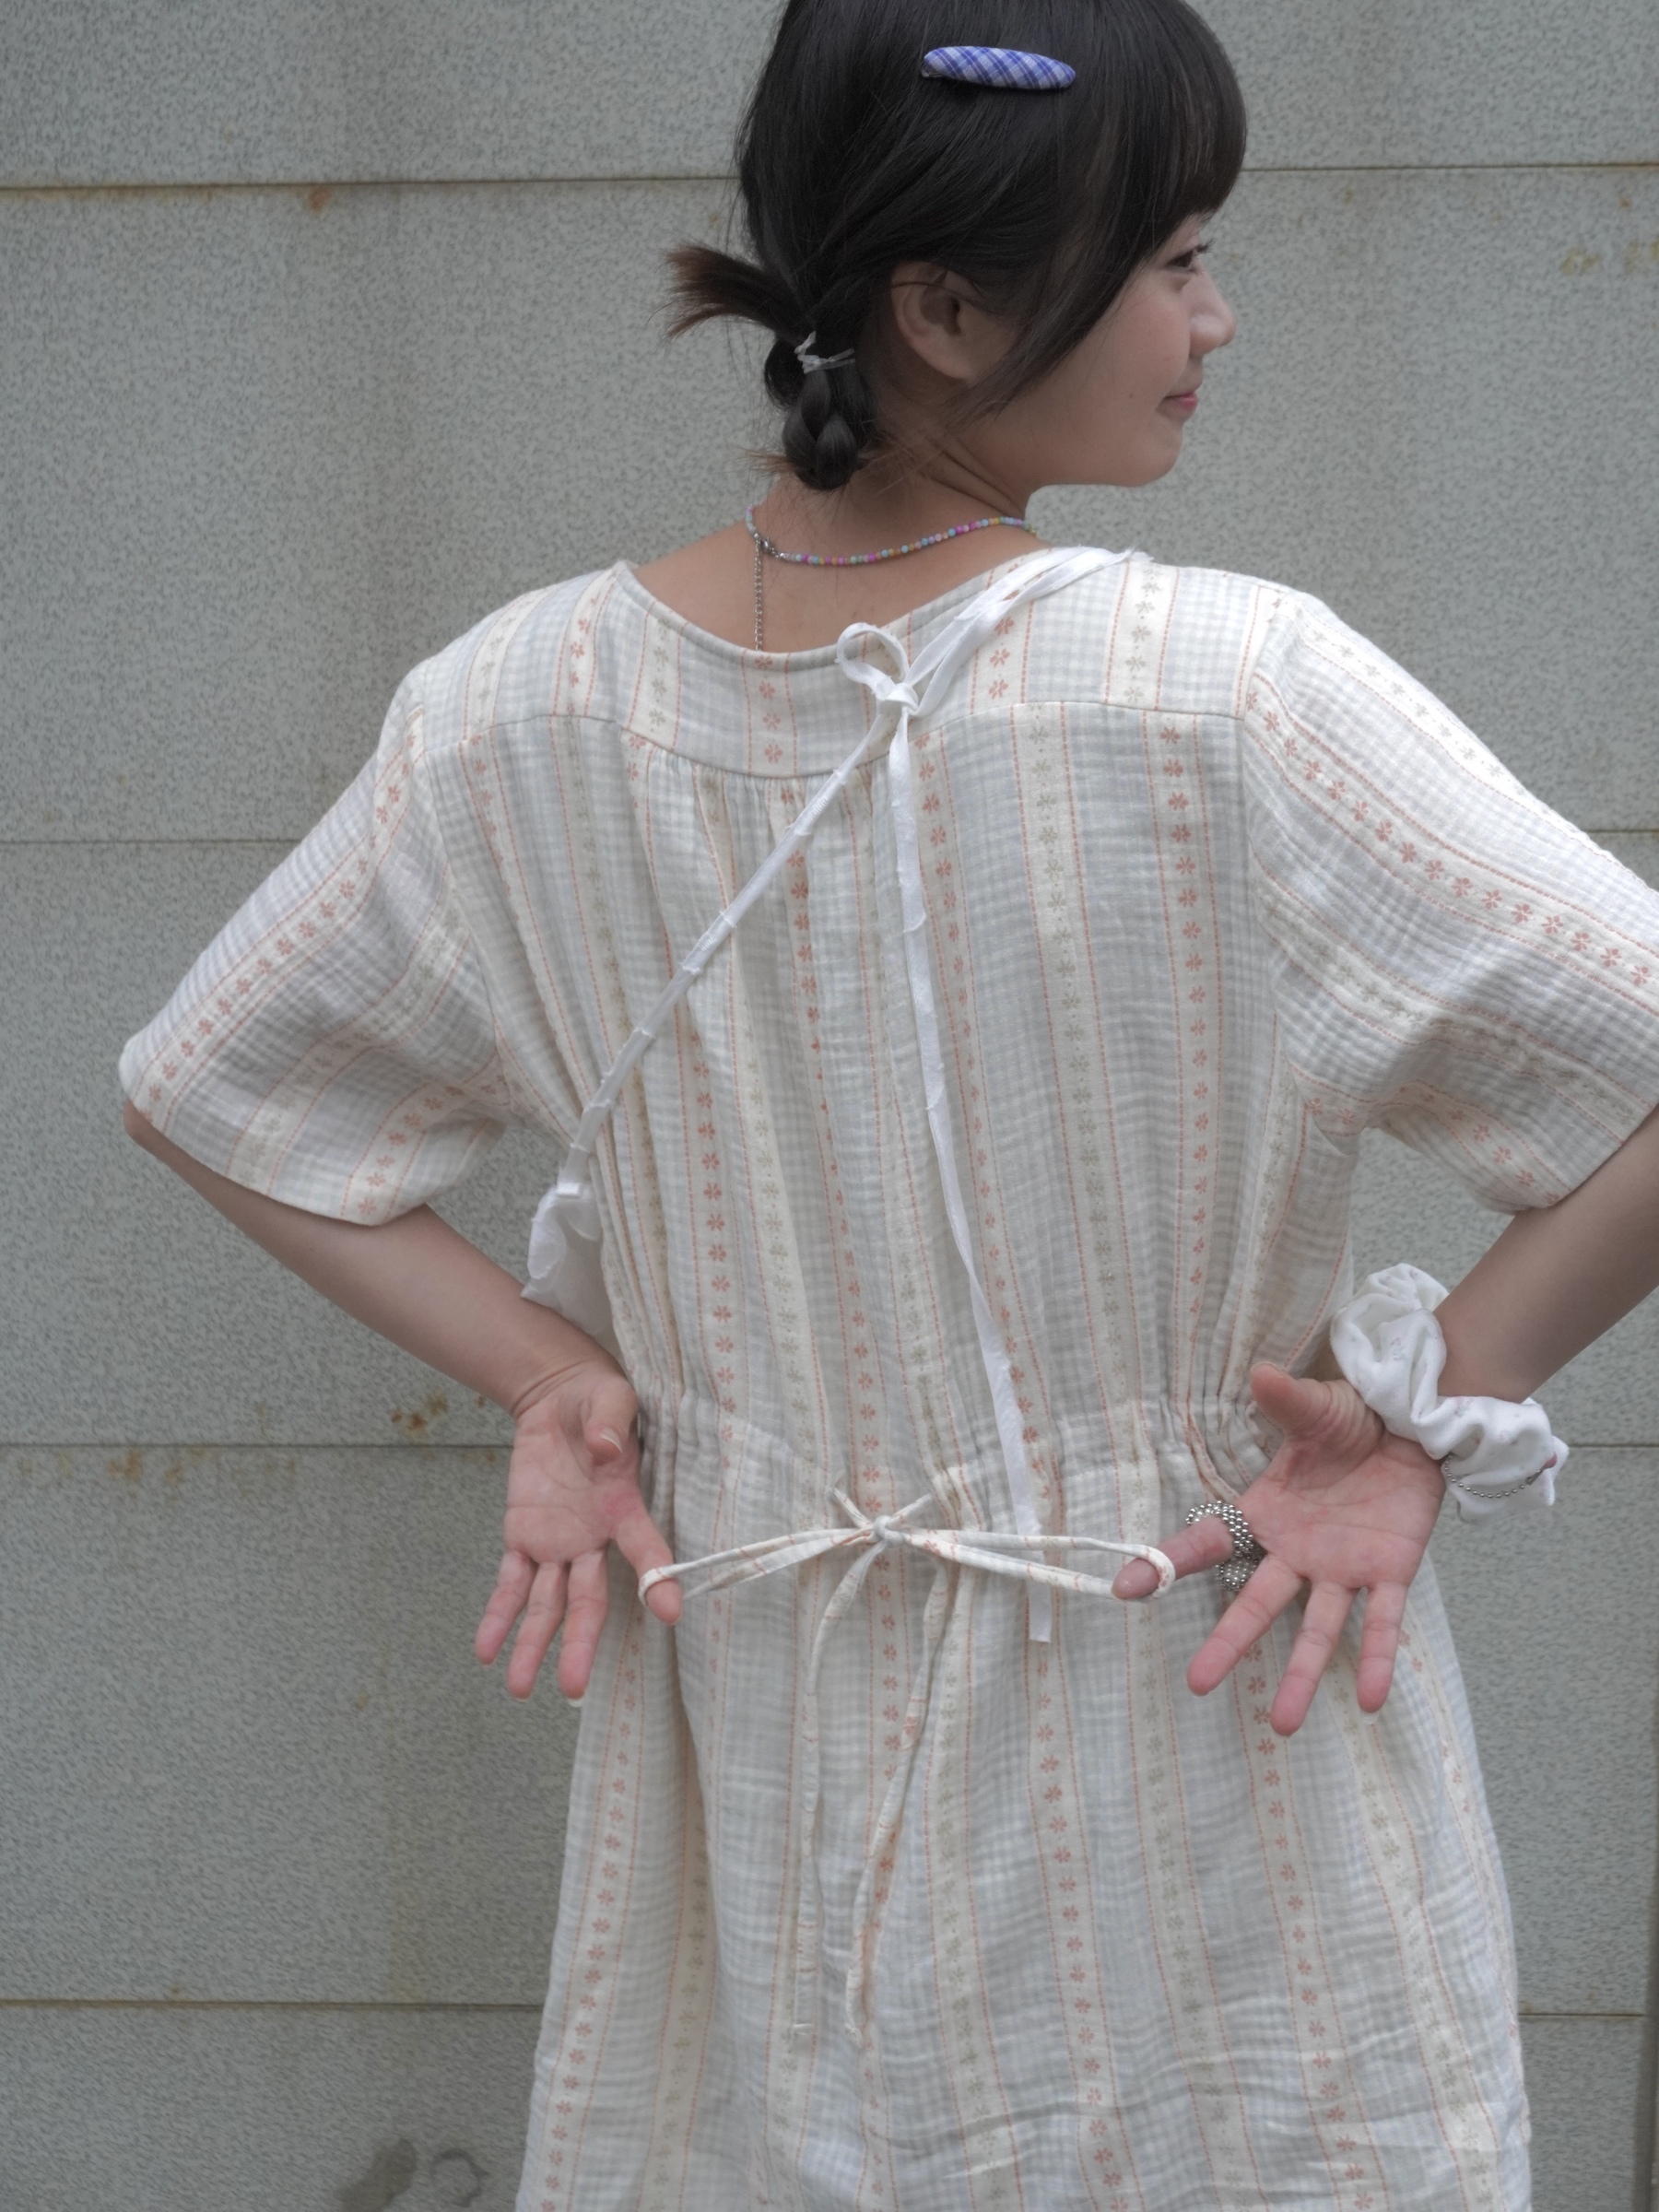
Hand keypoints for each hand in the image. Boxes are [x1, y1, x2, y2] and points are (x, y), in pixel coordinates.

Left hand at [474, 1358, 680, 1699]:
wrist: (561, 1397)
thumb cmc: (598, 1398)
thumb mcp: (609, 1399)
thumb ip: (609, 1423)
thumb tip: (603, 1448)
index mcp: (621, 1506)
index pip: (645, 1549)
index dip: (658, 1580)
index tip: (670, 1612)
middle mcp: (592, 1537)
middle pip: (588, 1600)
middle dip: (580, 1643)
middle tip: (573, 1687)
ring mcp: (557, 1542)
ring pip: (547, 1603)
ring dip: (534, 1644)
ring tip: (518, 1688)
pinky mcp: (524, 1535)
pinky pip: (510, 1581)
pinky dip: (498, 1615)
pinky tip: (486, 1650)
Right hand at [1112, 1364, 1444, 1734]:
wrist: (1413, 1426)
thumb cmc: (1353, 1419)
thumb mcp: (1318, 1408)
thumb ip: (1289, 1401)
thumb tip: (1263, 1374)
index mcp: (1268, 1513)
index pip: (1208, 1541)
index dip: (1166, 1564)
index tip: (1126, 1589)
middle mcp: (1297, 1552)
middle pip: (1256, 1604)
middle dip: (1227, 1643)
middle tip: (1196, 1683)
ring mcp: (1342, 1568)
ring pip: (1317, 1629)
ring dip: (1301, 1675)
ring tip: (1283, 1724)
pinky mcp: (1390, 1572)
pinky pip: (1382, 1622)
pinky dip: (1378, 1660)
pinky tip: (1371, 1700)